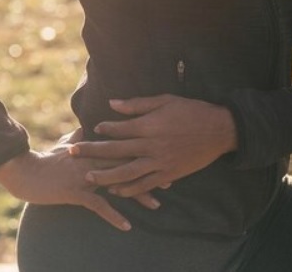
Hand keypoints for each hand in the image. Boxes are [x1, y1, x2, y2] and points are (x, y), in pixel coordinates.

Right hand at [0, 128, 160, 232]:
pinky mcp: (76, 192)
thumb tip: (89, 128)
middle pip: (125, 164)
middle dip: (148, 172)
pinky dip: (113, 216)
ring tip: (156, 205)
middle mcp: (91, 160)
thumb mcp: (66, 144)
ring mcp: (84, 176)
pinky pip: (99, 206)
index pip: (122, 148)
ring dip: (138, 195)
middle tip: (169, 180)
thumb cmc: (47, 159)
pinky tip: (127, 225)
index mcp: (92, 148)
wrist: (26, 172)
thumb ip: (82, 137)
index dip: (142, 152)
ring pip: (117, 184)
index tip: (161, 155)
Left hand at [68, 95, 237, 198]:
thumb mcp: (165, 101)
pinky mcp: (169, 175)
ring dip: (106, 176)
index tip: (92, 129)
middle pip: (116, 151)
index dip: (104, 129)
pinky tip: (115, 191)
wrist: (219, 130)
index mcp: (150, 126)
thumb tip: (113, 104)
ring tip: (88, 177)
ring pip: (127, 173)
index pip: (120, 129)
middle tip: (72, 152)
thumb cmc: (191, 111)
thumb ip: (138, 105)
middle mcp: (152, 146)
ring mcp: (160, 162)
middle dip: (92, 152)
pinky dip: (129, 189)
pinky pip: (145, 184)